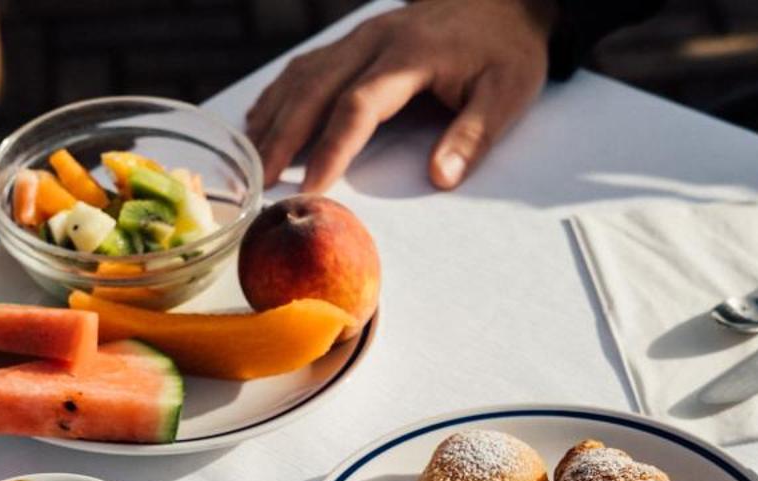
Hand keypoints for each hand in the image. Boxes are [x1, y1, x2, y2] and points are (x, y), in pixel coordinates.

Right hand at [245, 0, 552, 192]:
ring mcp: (359, 38)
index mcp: (409, 56)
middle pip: (315, 90)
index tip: (312, 187)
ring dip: (272, 117)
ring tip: (250, 161)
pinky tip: (259, 121)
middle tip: (260, 182)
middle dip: (283, 138)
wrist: (502, 2)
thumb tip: (441, 177)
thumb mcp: (507, 94)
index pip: (358, 106)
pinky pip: (305, 67)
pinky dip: (278, 95)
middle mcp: (374, 42)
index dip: (332, 148)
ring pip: (302, 76)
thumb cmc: (505, 52)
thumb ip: (473, 136)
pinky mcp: (354, 42)